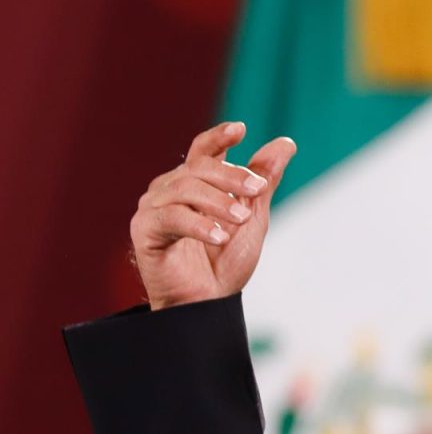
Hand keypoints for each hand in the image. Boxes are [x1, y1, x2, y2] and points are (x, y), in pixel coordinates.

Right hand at [129, 121, 295, 309]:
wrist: (208, 303)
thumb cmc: (225, 263)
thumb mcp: (253, 218)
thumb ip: (264, 181)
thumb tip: (285, 143)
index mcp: (195, 183)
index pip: (203, 150)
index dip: (219, 136)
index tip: (240, 129)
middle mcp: (170, 190)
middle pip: (199, 167)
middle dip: (231, 176)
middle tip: (258, 190)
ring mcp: (154, 208)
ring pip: (186, 189)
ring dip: (218, 202)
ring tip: (241, 220)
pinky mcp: (144, 230)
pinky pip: (171, 217)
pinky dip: (199, 225)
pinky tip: (220, 237)